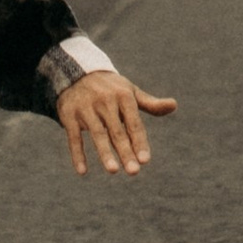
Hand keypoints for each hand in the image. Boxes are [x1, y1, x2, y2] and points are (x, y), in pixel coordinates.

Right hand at [54, 69, 175, 174]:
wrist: (76, 71)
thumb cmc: (110, 88)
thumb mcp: (130, 92)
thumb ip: (151, 103)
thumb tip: (174, 105)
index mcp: (123, 96)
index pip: (134, 124)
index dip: (140, 142)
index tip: (145, 160)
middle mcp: (105, 101)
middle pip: (117, 131)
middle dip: (126, 152)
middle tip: (134, 171)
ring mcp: (86, 108)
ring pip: (97, 134)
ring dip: (105, 153)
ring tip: (114, 170)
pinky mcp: (69, 114)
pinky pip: (74, 137)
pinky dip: (77, 154)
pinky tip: (82, 171)